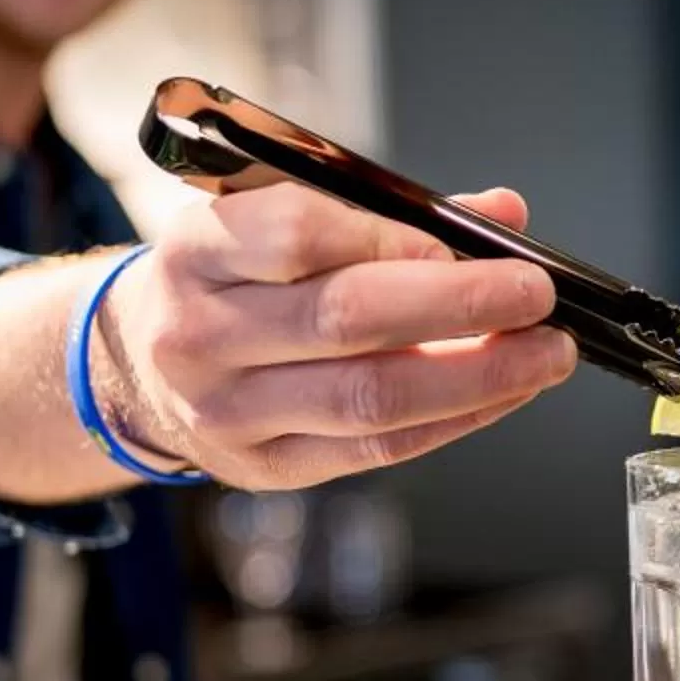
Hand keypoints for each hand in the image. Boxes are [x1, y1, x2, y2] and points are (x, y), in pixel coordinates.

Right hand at [96, 185, 577, 489]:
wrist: (137, 365)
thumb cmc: (230, 278)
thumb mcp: (274, 217)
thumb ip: (386, 212)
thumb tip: (499, 215)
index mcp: (198, 249)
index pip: (296, 235)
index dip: (391, 238)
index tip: (464, 241)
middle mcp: (201, 332)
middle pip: (345, 320)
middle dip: (460, 306)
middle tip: (534, 296)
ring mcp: (228, 411)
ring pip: (368, 398)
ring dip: (475, 376)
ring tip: (543, 355)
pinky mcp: (265, 468)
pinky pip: (376, 450)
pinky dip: (452, 419)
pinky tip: (501, 393)